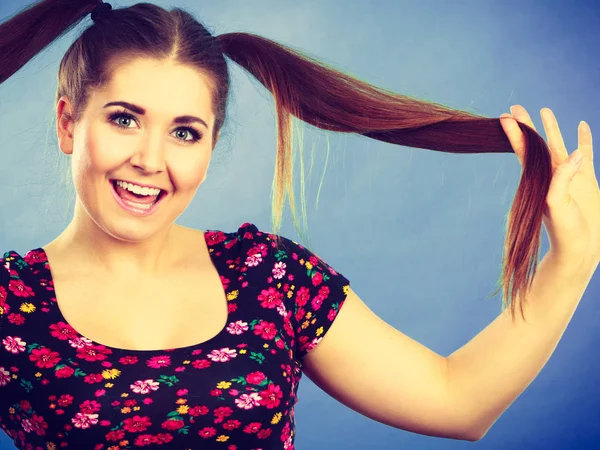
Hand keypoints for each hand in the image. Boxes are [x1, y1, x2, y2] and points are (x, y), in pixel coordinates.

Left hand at [500, 105, 599, 264]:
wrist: (581, 248)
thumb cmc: (564, 230)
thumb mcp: (557, 203)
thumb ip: (562, 177)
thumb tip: (573, 153)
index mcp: (539, 179)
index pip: (524, 150)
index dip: (515, 133)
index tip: (504, 116)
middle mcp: (551, 175)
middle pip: (537, 143)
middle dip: (527, 125)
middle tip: (516, 106)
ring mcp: (569, 176)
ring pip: (559, 144)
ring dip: (552, 128)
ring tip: (545, 110)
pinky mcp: (586, 180)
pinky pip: (585, 153)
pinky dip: (583, 139)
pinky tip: (581, 125)